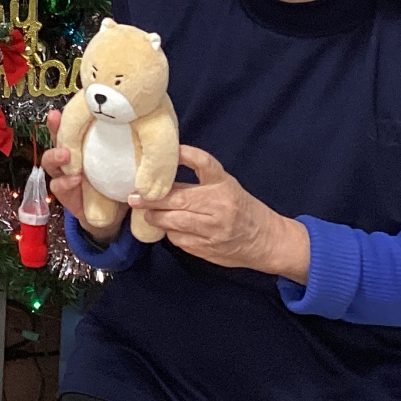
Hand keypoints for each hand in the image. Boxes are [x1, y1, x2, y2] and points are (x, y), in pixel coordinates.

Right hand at [44, 108, 121, 239]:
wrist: (114, 214)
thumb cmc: (117, 180)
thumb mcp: (121, 160)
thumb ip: (123, 145)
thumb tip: (133, 123)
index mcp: (83, 144)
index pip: (71, 127)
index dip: (62, 118)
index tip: (57, 112)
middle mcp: (70, 156)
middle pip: (56, 139)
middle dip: (55, 130)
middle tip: (58, 124)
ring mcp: (64, 175)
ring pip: (50, 162)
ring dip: (55, 156)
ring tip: (66, 155)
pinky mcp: (65, 194)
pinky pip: (59, 186)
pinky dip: (65, 183)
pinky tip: (75, 179)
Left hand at [129, 144, 309, 281]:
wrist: (266, 240)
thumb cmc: (242, 208)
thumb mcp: (226, 185)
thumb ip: (200, 179)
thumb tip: (162, 174)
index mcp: (224, 185)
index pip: (203, 164)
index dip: (185, 154)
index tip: (167, 152)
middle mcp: (219, 206)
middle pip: (179, 199)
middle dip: (152, 199)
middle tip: (134, 197)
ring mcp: (213, 230)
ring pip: (175, 222)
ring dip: (155, 217)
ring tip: (145, 213)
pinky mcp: (208, 249)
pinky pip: (180, 240)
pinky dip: (170, 233)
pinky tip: (167, 228)